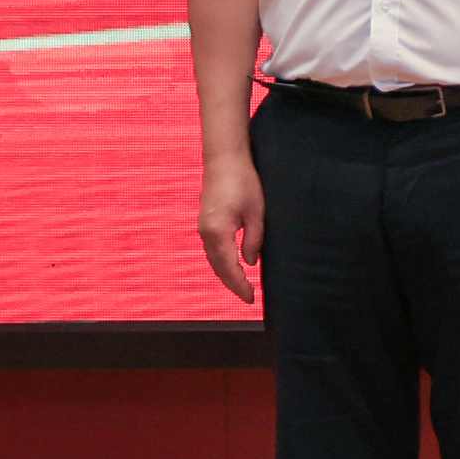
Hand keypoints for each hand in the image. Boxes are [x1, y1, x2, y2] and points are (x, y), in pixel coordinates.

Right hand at [195, 154, 264, 306]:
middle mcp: (206, 233)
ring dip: (226, 273)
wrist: (224, 159)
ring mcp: (203, 227)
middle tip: (247, 297)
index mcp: (218, 232)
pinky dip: (221, 261)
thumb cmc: (243, 182)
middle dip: (232, 284)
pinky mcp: (205, 221)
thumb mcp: (256, 212)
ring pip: (213, 259)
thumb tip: (251, 262)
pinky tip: (232, 265)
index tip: (250, 299)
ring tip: (242, 285)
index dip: (239, 285)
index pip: (229, 268)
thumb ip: (254, 240)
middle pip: (217, 267)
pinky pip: (212, 249)